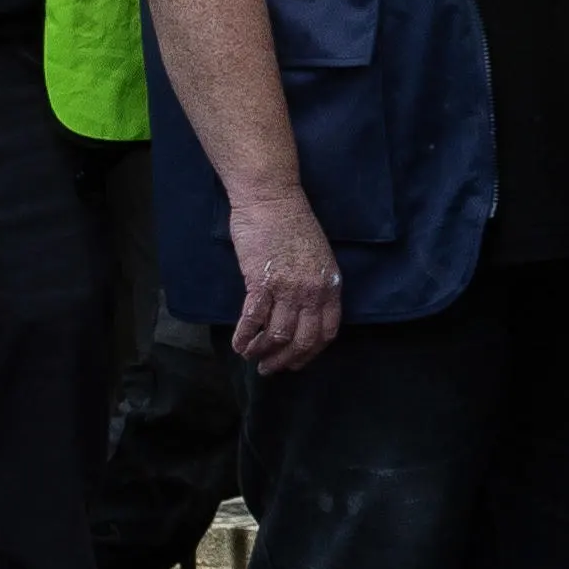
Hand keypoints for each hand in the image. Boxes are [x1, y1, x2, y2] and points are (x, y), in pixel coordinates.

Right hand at [222, 183, 348, 373]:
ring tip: (250, 357)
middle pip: (303, 340)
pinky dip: (244, 337)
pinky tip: (238, 344)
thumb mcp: (319, 257)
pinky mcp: (261, 282)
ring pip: (277, 335)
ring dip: (262, 353)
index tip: (296, 362)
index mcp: (330, 285)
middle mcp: (312, 291)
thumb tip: (303, 313)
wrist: (271, 199)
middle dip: (285, 361)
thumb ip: (315, 286)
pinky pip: (253, 320)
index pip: (327, 332)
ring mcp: (288, 288)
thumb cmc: (293, 224)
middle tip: (270, 369)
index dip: (310, 353)